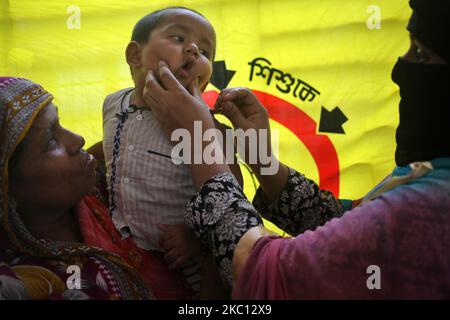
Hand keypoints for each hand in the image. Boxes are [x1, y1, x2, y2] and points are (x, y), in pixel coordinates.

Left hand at [143, 60, 230, 190]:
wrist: (197, 143)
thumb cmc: (203, 122)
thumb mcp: (201, 103)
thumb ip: (194, 89)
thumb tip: (192, 79)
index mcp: (179, 94)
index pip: (166, 76)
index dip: (162, 67)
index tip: (161, 63)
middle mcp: (167, 101)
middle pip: (151, 84)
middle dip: (150, 75)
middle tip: (151, 71)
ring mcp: (161, 112)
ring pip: (147, 95)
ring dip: (147, 87)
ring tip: (150, 83)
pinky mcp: (159, 121)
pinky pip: (151, 106)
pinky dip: (150, 99)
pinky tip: (154, 97)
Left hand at [158, 224, 202, 269]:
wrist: (203, 236)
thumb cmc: (190, 230)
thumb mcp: (179, 226)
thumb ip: (168, 227)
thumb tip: (158, 226)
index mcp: (175, 232)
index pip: (163, 238)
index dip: (161, 241)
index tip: (160, 244)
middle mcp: (177, 240)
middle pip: (165, 247)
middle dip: (165, 249)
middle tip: (166, 250)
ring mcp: (181, 249)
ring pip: (169, 255)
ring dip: (167, 257)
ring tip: (167, 258)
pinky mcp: (186, 255)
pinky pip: (177, 263)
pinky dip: (173, 266)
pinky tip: (170, 267)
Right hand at [214, 87, 273, 172]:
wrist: (259, 161)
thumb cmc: (255, 147)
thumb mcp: (243, 130)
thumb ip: (234, 114)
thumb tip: (225, 101)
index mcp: (258, 110)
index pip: (245, 93)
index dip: (233, 92)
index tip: (223, 98)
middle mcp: (253, 109)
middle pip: (238, 95)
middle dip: (226, 96)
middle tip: (217, 104)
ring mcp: (246, 114)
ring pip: (233, 102)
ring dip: (223, 102)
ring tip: (215, 108)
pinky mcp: (240, 120)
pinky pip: (231, 110)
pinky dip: (223, 109)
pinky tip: (216, 112)